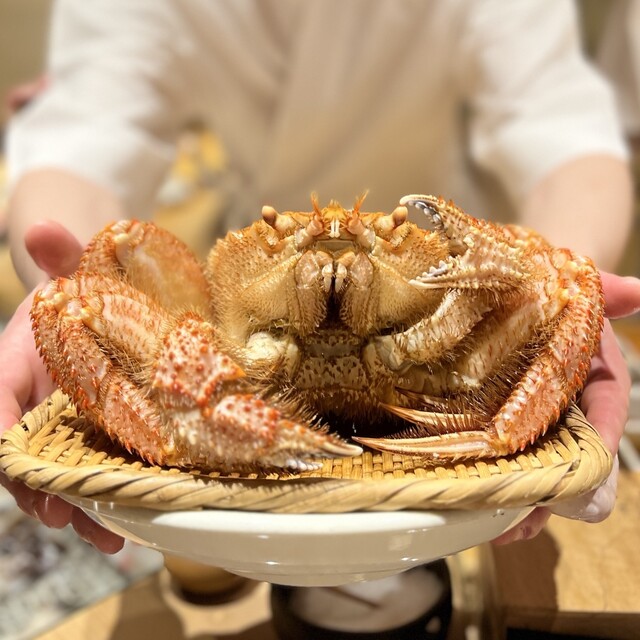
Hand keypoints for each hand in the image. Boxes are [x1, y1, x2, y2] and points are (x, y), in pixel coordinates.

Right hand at [0, 222, 123, 552]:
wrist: (100, 304)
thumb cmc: (78, 288)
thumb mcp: (71, 269)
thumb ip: (58, 254)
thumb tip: (46, 226)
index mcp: (10, 366)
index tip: (9, 457)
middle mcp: (29, 405)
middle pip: (22, 456)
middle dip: (40, 489)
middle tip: (65, 518)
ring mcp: (59, 428)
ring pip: (57, 478)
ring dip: (78, 510)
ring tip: (109, 539)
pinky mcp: (91, 438)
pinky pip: (91, 475)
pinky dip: (105, 501)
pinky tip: (130, 528)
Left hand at [494, 271, 639, 543]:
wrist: (516, 296)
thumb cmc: (552, 299)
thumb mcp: (578, 295)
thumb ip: (605, 294)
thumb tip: (637, 290)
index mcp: (596, 380)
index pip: (608, 414)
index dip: (602, 443)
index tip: (591, 468)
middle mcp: (570, 411)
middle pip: (575, 460)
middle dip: (561, 491)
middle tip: (541, 511)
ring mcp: (536, 428)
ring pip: (540, 475)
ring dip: (525, 504)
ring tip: (502, 526)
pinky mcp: (501, 434)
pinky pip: (505, 468)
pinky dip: (496, 492)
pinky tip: (477, 513)